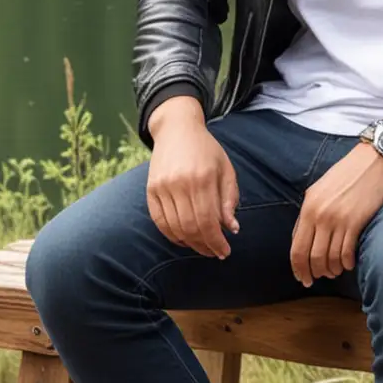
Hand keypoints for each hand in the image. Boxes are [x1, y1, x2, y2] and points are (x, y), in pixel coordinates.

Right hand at [146, 99, 239, 258]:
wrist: (177, 129)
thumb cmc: (207, 150)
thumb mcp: (226, 169)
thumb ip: (229, 199)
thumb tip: (232, 229)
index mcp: (203, 178)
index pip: (209, 221)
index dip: (217, 242)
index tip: (225, 252)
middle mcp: (180, 183)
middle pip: (191, 228)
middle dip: (205, 246)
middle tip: (215, 252)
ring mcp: (162, 187)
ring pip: (175, 228)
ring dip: (190, 243)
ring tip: (202, 246)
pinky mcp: (150, 189)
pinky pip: (159, 221)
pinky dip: (172, 235)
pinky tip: (185, 239)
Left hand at [290, 140, 382, 287]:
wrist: (375, 159)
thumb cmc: (349, 173)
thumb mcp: (321, 189)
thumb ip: (311, 212)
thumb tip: (303, 238)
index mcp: (308, 207)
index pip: (296, 247)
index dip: (298, 267)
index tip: (302, 277)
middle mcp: (319, 214)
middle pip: (310, 257)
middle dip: (313, 273)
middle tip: (318, 279)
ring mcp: (337, 219)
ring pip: (329, 258)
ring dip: (332, 269)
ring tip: (336, 271)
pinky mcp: (356, 221)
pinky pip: (346, 253)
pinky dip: (346, 263)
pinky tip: (349, 263)